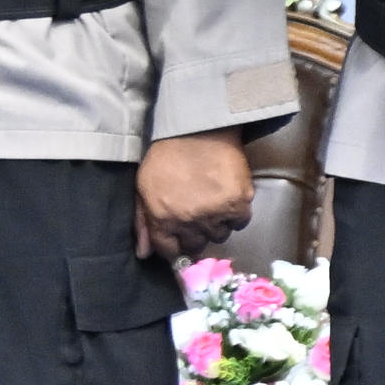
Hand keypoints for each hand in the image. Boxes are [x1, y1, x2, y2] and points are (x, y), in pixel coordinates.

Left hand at [134, 132, 259, 262]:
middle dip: (197, 235)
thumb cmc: (166, 158)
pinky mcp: (239, 203)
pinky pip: (240, 222)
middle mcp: (189, 222)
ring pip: (220, 235)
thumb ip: (143, 223)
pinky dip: (236, 215)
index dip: (176, 246)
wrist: (197, 131)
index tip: (181, 240)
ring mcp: (215, 214)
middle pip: (197, 245)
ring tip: (214, 206)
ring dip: (217, 224)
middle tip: (199, 219)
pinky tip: (229, 201)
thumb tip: (144, 254)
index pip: (170, 250)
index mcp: (163, 219)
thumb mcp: (143, 189)